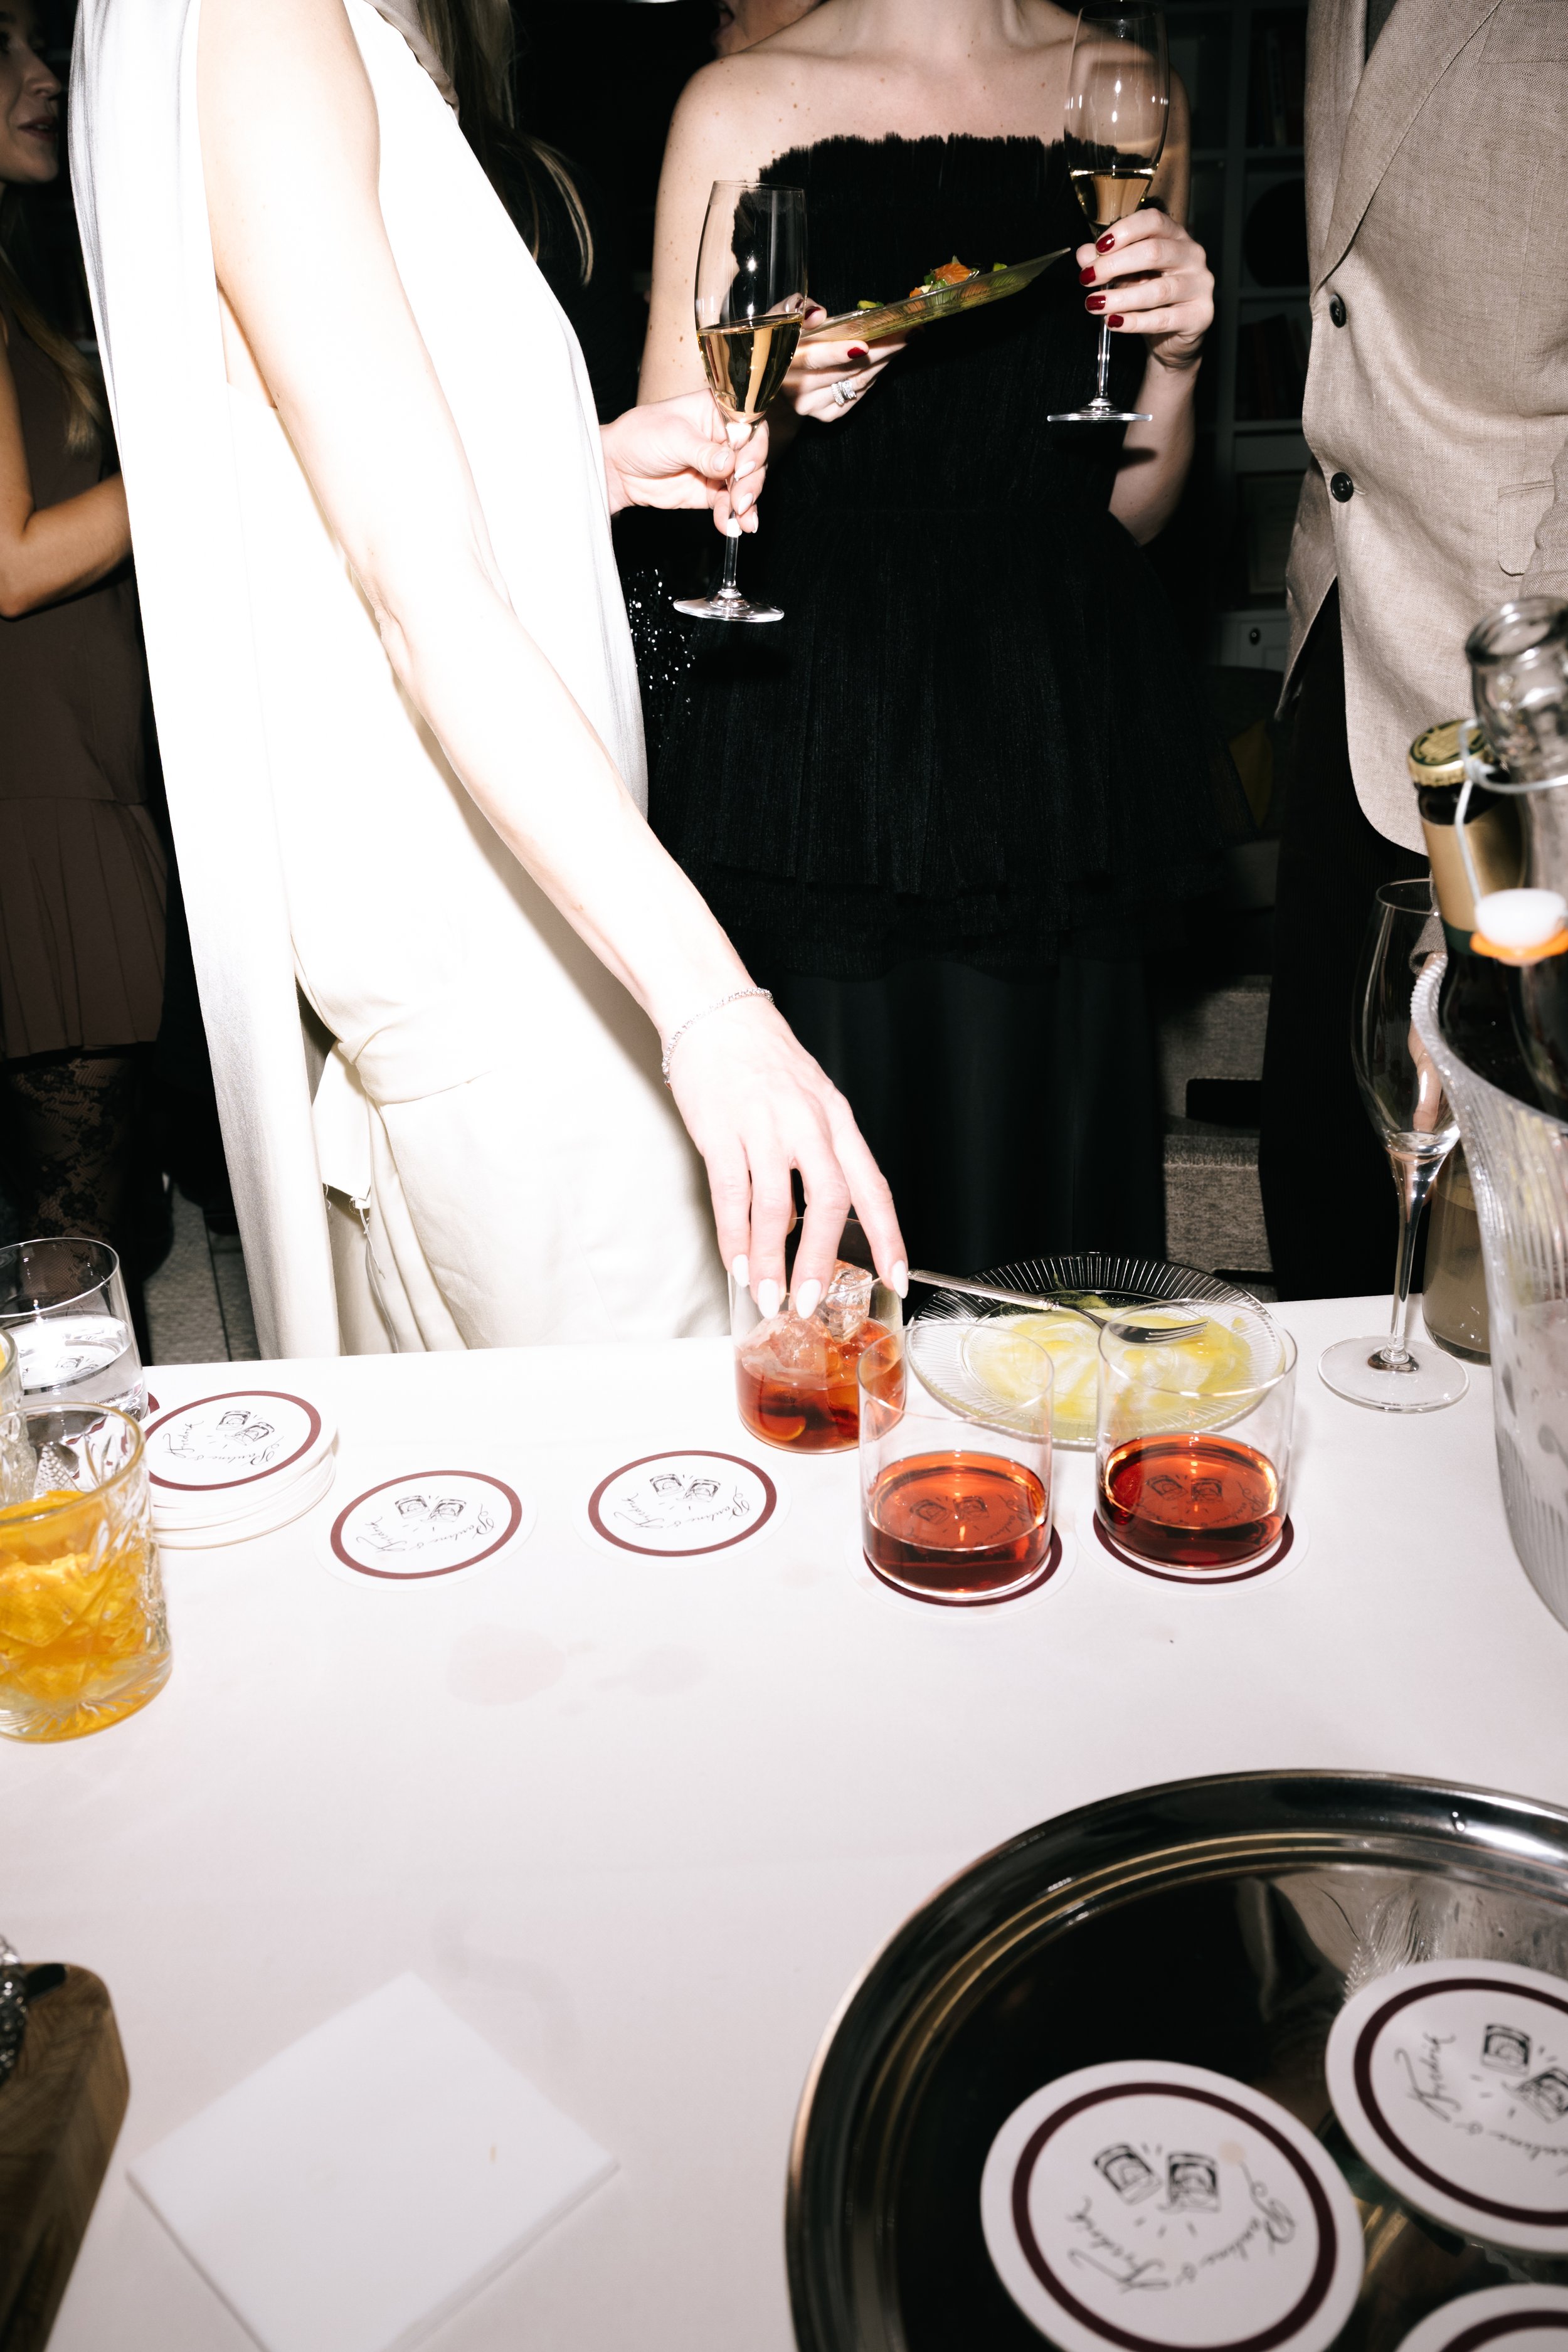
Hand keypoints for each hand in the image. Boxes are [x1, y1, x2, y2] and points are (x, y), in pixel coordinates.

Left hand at [601, 391, 766, 533]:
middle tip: (741, 498)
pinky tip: (731, 526)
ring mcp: (720, 466)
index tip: (743, 465)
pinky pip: (729, 504)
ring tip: (741, 518)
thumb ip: (703, 452)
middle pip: (754, 457)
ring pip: (746, 484)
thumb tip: (729, 463)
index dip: (754, 445)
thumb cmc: (640, 436)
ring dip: (747, 503)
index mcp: (717, 411)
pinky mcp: (711, 491)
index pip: (750, 424)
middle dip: (751, 481)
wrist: (618, 467)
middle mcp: (723, 437)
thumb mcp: (673, 437)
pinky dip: (732, 516)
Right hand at [664, 995, 906, 1315]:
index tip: (896, 1277)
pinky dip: (732, 1235)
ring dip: (769, 1259)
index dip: (888, 1236)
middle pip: (829, 1201)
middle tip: (811, 1299)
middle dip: (821, 1258)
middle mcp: (807, 1124)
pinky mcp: (720, 1131)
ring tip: (767, 1293)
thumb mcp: (812, 1099)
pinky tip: (735, 1260)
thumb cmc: (764, 1059)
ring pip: (774, 1207)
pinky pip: (729, 1194)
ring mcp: (762, 1127)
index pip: (872, 1186)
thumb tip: (812, 1222)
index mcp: (837, 1119)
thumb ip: (820, 1155)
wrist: (716, 1012)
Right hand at [783, 304, 905, 424]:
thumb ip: (797, 310)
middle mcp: (798, 391)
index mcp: (784, 363)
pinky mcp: (828, 415)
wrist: (775, 376)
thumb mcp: (782, 317)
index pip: (814, 359)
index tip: (864, 345)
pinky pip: (859, 392)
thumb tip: (818, 314)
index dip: (838, 353)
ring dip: (885, 359)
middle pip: (847, 370)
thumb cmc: (783, 339)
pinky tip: (887, 358)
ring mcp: (814, 407)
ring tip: (905, 339)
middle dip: (881, 349)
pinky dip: (875, 373)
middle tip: (907, 331)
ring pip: (858, 381)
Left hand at [1076, 208, 1212, 372]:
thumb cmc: (1151, 300)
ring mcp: (1199, 286)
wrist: (1172, 339)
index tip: (1098, 248)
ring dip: (1120, 298)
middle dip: (1115, 265)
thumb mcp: (1125, 276)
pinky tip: (1113, 322)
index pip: (1153, 221)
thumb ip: (1106, 262)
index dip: (1124, 231)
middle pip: (1154, 252)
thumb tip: (1084, 254)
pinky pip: (1162, 319)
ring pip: (1158, 289)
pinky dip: (1133, 322)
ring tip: (1095, 303)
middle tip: (1088, 278)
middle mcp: (1192, 256)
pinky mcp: (1199, 316)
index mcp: (1175, 237)